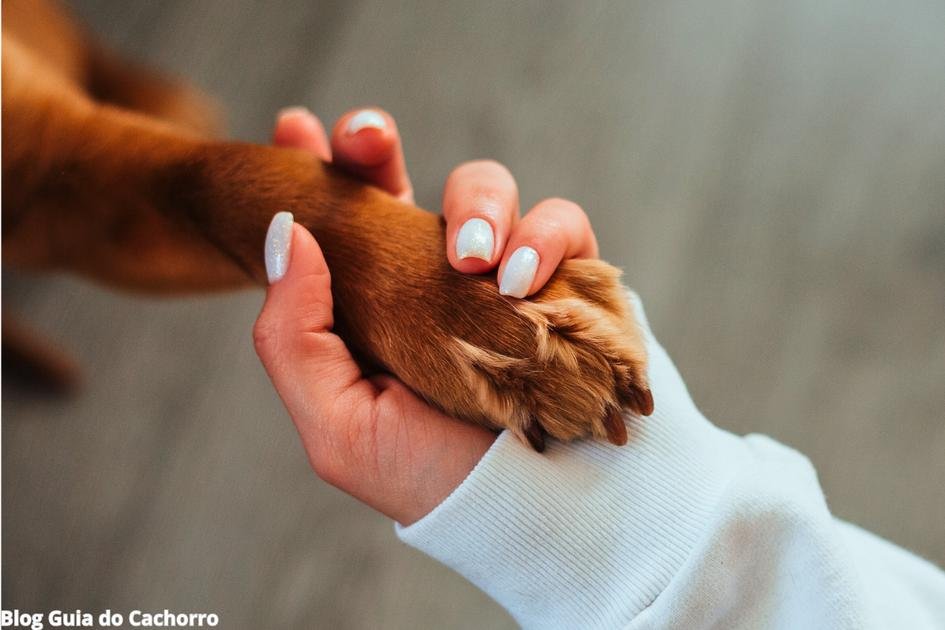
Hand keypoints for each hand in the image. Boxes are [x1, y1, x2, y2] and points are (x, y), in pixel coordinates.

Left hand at [256, 107, 600, 523]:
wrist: (545, 516)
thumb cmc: (437, 478)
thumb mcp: (339, 426)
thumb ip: (294, 336)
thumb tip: (286, 231)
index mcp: (377, 305)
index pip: (341, 222)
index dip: (318, 168)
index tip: (294, 127)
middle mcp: (437, 279)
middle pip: (405, 179)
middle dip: (377, 145)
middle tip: (366, 138)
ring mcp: (504, 273)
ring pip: (487, 187)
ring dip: (478, 204)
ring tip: (476, 262)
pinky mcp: (569, 277)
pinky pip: (562, 221)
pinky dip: (545, 237)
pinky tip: (523, 282)